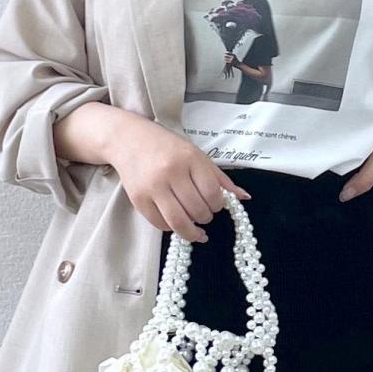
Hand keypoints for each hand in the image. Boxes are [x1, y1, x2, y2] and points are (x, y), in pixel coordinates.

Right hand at [105, 115, 250, 241]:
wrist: (128, 139)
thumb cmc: (167, 147)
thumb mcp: (196, 155)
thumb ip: (220, 178)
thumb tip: (244, 198)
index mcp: (189, 159)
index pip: (213, 193)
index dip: (218, 205)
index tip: (215, 205)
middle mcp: (171, 172)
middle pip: (197, 210)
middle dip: (205, 218)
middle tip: (204, 214)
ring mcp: (152, 187)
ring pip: (179, 222)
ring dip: (191, 231)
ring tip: (195, 230)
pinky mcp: (138, 199)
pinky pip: (160, 224)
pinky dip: (171, 228)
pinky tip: (175, 221)